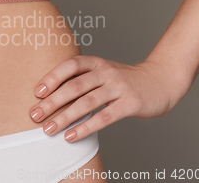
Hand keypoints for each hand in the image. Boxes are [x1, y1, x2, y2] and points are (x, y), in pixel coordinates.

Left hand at [29, 55, 191, 141]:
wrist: (163, 81)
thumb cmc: (126, 80)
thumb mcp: (104, 72)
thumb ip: (83, 79)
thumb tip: (51, 96)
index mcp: (97, 63)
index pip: (70, 66)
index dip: (52, 78)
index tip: (36, 93)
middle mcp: (106, 72)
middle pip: (74, 86)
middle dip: (52, 102)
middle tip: (34, 115)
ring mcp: (119, 87)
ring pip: (86, 103)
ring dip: (65, 117)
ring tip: (49, 130)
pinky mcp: (130, 103)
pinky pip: (104, 117)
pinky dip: (86, 128)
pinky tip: (71, 136)